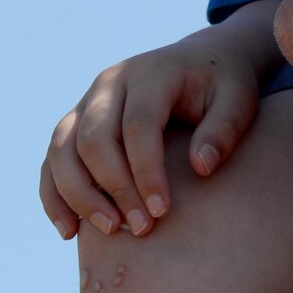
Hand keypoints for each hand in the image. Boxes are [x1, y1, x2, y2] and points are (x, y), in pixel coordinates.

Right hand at [40, 6, 279, 240]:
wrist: (201, 62)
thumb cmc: (223, 86)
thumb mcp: (239, 98)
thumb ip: (224, 129)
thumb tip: (201, 167)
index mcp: (150, 73)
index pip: (137, 125)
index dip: (146, 171)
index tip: (161, 211)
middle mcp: (110, 83)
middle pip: (93, 138)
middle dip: (113, 188)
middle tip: (141, 228)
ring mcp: (88, 101)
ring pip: (62, 149)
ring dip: (78, 195)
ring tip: (110, 230)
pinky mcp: (77, 122)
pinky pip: (53, 159)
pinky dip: (54, 195)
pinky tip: (69, 230)